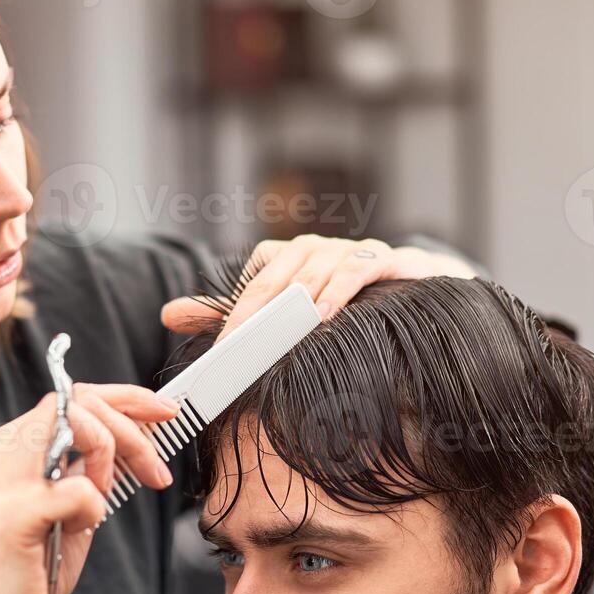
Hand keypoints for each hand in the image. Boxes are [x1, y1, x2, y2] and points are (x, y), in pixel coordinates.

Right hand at [0, 383, 180, 593]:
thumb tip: (137, 430)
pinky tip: (79, 532)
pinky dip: (95, 512)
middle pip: (85, 400)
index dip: (128, 398)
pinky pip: (84, 490)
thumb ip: (88, 466)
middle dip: (136, 432)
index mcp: (14, 444)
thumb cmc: (32, 568)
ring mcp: (7, 480)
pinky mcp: (16, 513)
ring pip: (86, 429)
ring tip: (106, 502)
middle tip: (157, 473)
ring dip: (114, 465)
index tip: (167, 414)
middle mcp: (4, 450)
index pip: (75, 393)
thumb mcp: (68, 505)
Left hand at [161, 234, 476, 338]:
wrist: (426, 301)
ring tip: (275, 334)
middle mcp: (322, 248)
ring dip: (295, 301)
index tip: (222, 344)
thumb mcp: (288, 313)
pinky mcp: (389, 260)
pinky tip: (324, 315)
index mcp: (295, 257)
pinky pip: (357, 269)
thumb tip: (168, 313)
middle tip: (235, 345)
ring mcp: (355, 251)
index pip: (260, 270)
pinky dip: (338, 290)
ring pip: (316, 267)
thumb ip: (229, 312)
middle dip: (255, 307)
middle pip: (282, 269)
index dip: (238, 305)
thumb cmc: (350, 308)